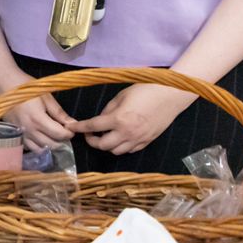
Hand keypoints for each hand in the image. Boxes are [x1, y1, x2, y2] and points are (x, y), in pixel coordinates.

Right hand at [6, 93, 75, 151]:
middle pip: (51, 145)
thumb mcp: (46, 97)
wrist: (2, 85)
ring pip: (39, 150)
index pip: (59, 135)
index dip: (69, 133)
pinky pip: (28, 148)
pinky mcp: (14, 135)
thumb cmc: (26, 88)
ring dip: (49, 146)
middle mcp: (29, 131)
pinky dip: (37, 146)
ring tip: (53, 136)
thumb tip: (73, 123)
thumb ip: (59, 112)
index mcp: (38, 119)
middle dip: (61, 141)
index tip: (72, 128)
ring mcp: (20, 135)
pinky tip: (40, 138)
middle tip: (63, 131)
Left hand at [69, 84, 194, 156]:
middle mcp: (127, 133)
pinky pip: (129, 150)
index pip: (92, 127)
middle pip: (103, 146)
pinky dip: (121, 147)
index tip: (71, 128)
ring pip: (116, 151)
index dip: (79, 128)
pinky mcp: (148, 142)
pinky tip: (119, 138)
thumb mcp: (121, 96)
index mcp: (118, 119)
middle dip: (92, 141)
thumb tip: (100, 119)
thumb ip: (108, 109)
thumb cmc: (146, 90)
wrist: (171, 95)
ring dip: (107, 145)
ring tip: (105, 136)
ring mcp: (138, 139)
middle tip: (89, 133)